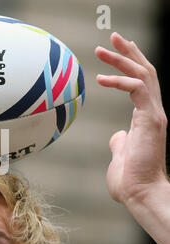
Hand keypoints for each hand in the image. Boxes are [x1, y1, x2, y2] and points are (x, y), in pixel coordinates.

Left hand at [95, 32, 167, 204]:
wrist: (139, 193)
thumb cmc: (129, 179)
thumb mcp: (121, 154)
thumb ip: (119, 143)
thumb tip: (116, 136)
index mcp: (146, 117)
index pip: (141, 83)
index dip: (129, 65)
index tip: (113, 53)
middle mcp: (153, 112)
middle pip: (146, 71)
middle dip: (129, 52)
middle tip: (113, 37)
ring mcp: (154, 114)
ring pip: (144, 74)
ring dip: (123, 58)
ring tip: (102, 49)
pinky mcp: (150, 119)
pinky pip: (137, 89)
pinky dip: (120, 80)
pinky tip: (101, 78)